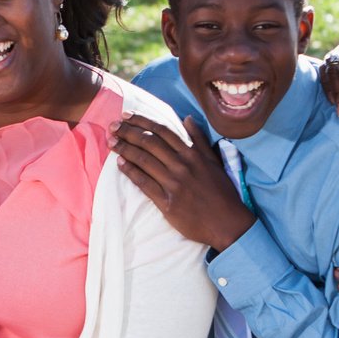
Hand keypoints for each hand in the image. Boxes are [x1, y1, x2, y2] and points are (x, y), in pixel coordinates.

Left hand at [110, 114, 253, 249]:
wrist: (227, 222)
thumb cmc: (221, 191)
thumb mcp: (214, 161)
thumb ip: (199, 139)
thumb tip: (187, 119)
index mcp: (192, 153)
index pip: (162, 131)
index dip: (142, 121)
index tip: (127, 114)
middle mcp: (182, 165)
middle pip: (149, 142)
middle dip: (128, 131)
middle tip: (112, 125)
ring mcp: (174, 183)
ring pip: (144, 160)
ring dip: (125, 149)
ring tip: (111, 142)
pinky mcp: (167, 202)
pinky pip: (144, 183)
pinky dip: (131, 172)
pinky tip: (120, 164)